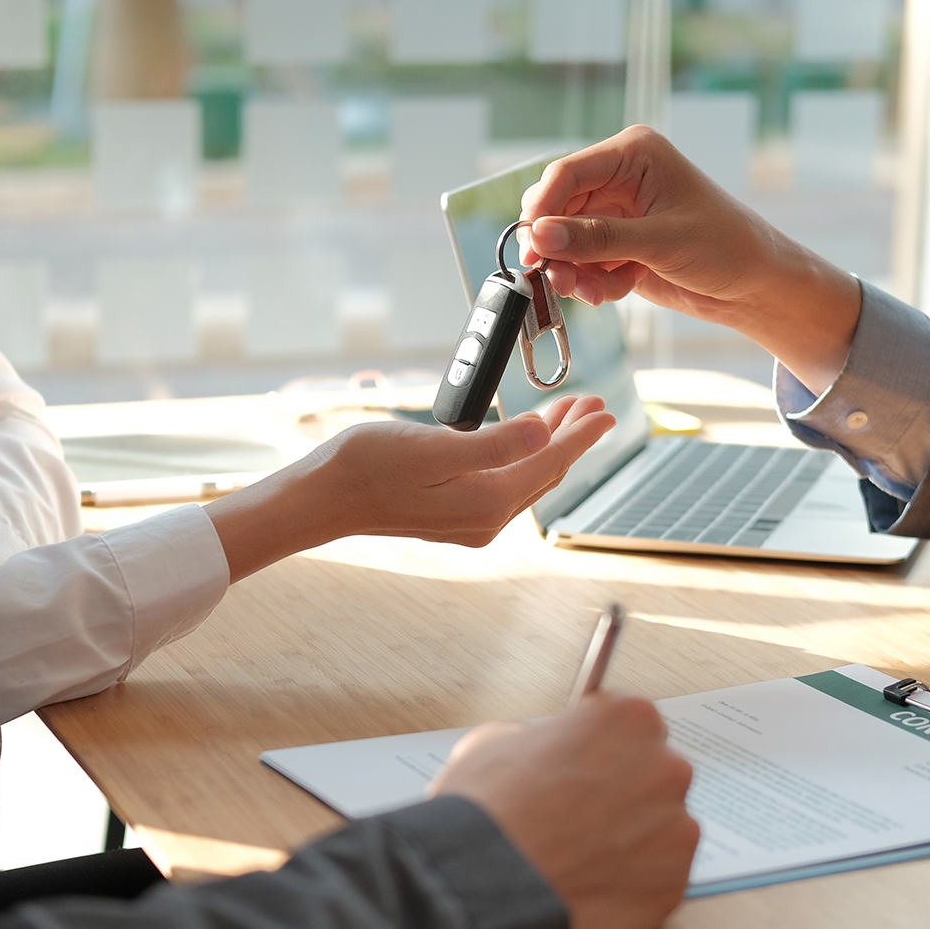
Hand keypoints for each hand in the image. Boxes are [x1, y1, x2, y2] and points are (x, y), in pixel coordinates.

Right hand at [205, 394, 614, 581]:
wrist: (322, 498)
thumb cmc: (368, 466)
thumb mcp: (433, 446)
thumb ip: (494, 443)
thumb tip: (543, 435)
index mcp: (488, 501)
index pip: (551, 462)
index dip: (582, 434)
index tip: (607, 410)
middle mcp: (486, 520)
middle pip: (545, 472)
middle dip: (571, 437)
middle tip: (592, 405)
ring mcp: (471, 523)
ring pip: (527, 479)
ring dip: (548, 446)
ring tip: (564, 416)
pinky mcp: (454, 517)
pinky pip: (505, 485)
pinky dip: (522, 459)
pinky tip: (521, 441)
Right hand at [431, 689, 699, 928]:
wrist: (485, 884)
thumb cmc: (488, 808)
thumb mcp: (497, 740)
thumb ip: (540, 738)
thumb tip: (546, 752)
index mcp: (630, 718)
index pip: (629, 725)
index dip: (599, 748)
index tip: (581, 766)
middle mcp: (667, 768)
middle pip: (653, 776)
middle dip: (622, 793)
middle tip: (576, 818)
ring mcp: (677, 829)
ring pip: (659, 830)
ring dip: (629, 840)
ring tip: (578, 859)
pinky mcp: (674, 883)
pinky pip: (658, 878)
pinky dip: (631, 884)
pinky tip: (590, 887)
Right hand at [519, 125, 861, 393]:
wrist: (755, 285)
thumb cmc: (726, 247)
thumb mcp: (660, 242)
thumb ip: (598, 239)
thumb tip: (541, 235)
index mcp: (633, 154)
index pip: (567, 173)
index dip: (542, 211)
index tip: (532, 249)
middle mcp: (619, 177)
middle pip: (558, 208)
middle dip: (557, 248)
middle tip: (557, 280)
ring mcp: (617, 212)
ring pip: (565, 240)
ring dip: (573, 271)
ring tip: (593, 293)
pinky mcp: (617, 244)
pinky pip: (582, 262)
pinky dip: (590, 281)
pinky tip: (614, 292)